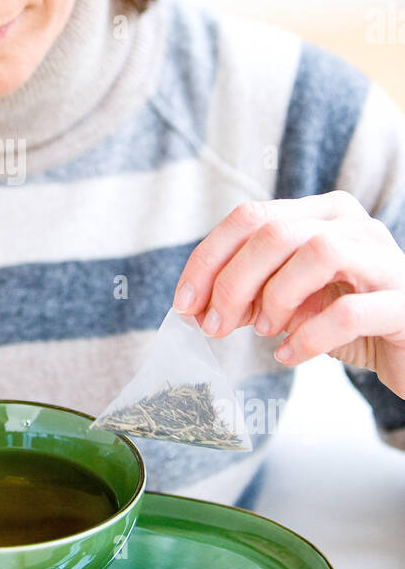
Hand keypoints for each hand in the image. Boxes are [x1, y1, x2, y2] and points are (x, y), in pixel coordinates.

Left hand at [172, 190, 404, 401]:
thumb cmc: (349, 321)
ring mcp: (385, 260)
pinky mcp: (404, 304)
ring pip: (318, 253)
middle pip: (277, 232)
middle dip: (232, 282)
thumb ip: (251, 294)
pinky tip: (290, 355)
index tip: (185, 303)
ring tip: (266, 331)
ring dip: (276, 296)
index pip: (251, 217)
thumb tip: (199, 305)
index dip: (209, 259)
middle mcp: (356, 225)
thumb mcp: (292, 302)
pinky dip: (309, 336)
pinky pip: (350, 311)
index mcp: (323, 213)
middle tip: (215, 325)